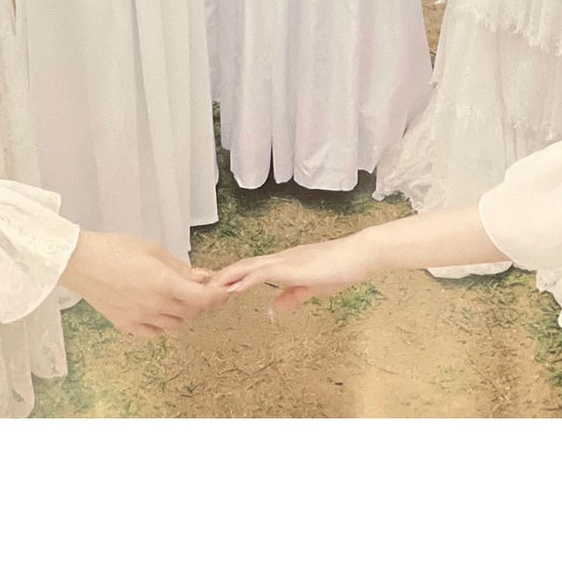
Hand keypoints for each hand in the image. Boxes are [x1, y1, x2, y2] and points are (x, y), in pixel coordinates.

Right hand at [61, 231, 228, 337]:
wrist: (81, 262)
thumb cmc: (114, 249)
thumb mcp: (153, 250)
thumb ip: (180, 267)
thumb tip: (202, 276)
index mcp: (164, 283)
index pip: (203, 299)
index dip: (218, 297)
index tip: (224, 292)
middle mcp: (155, 305)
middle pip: (191, 312)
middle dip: (199, 301)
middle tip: (196, 288)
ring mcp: (140, 318)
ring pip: (175, 324)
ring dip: (181, 312)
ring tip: (174, 296)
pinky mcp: (126, 325)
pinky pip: (154, 332)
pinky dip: (161, 324)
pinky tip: (156, 310)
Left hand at [212, 232, 378, 315]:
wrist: (360, 255)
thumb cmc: (342, 268)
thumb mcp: (314, 287)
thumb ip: (294, 296)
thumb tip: (277, 307)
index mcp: (285, 263)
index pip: (252, 268)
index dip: (233, 276)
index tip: (216, 287)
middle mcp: (281, 258)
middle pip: (244, 265)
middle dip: (223, 276)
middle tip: (201, 289)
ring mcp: (286, 261)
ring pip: (249, 267)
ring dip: (228, 277)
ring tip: (209, 289)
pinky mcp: (293, 267)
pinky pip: (264, 273)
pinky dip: (247, 280)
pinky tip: (234, 289)